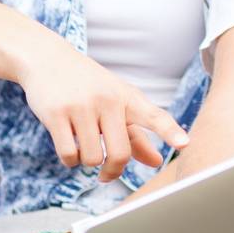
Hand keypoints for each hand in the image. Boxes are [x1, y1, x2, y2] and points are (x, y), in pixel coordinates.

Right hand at [18, 41, 188, 179]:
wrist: (48, 59)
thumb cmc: (88, 85)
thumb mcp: (116, 102)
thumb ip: (136, 134)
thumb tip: (157, 161)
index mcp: (127, 97)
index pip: (153, 116)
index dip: (170, 131)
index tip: (185, 144)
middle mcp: (108, 100)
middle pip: (120, 153)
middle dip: (113, 170)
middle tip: (107, 173)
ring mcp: (82, 106)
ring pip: (91, 158)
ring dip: (86, 162)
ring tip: (83, 146)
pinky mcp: (57, 114)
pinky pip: (69, 155)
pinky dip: (70, 161)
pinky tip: (69, 149)